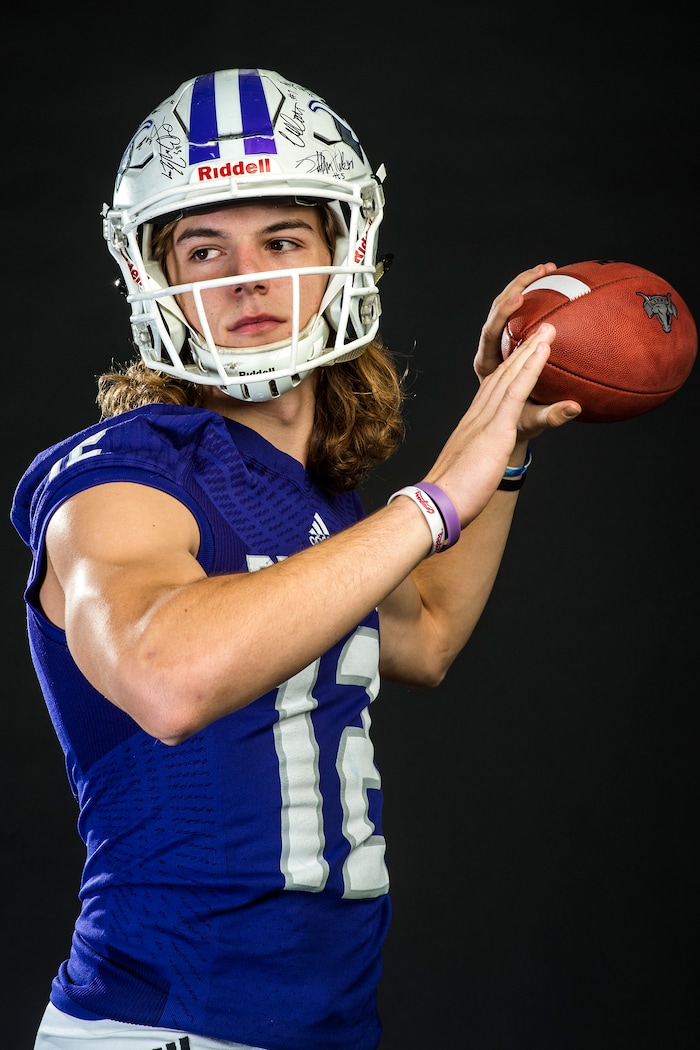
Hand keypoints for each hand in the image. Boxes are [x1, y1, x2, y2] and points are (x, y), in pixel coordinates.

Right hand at [423, 319, 559, 519]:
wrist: (436, 502)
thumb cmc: (449, 497)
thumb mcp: (469, 477)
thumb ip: (476, 469)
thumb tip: (476, 479)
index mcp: (472, 426)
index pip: (493, 391)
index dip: (508, 369)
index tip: (520, 353)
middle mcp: (477, 415)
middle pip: (502, 375)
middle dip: (520, 350)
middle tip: (539, 329)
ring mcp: (485, 418)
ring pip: (510, 375)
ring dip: (530, 349)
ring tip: (547, 329)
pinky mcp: (495, 426)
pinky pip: (516, 390)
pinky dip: (531, 366)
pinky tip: (543, 349)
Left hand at [474, 262, 581, 439]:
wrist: (504, 429)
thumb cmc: (516, 427)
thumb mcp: (531, 422)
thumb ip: (551, 415)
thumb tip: (575, 407)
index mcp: (487, 365)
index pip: (490, 332)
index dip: (504, 315)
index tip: (519, 298)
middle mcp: (490, 350)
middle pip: (496, 309)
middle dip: (517, 286)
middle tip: (541, 271)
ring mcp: (500, 344)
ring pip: (506, 306)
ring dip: (525, 284)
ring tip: (549, 268)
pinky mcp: (511, 342)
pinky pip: (520, 313)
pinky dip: (534, 296)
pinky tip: (553, 282)